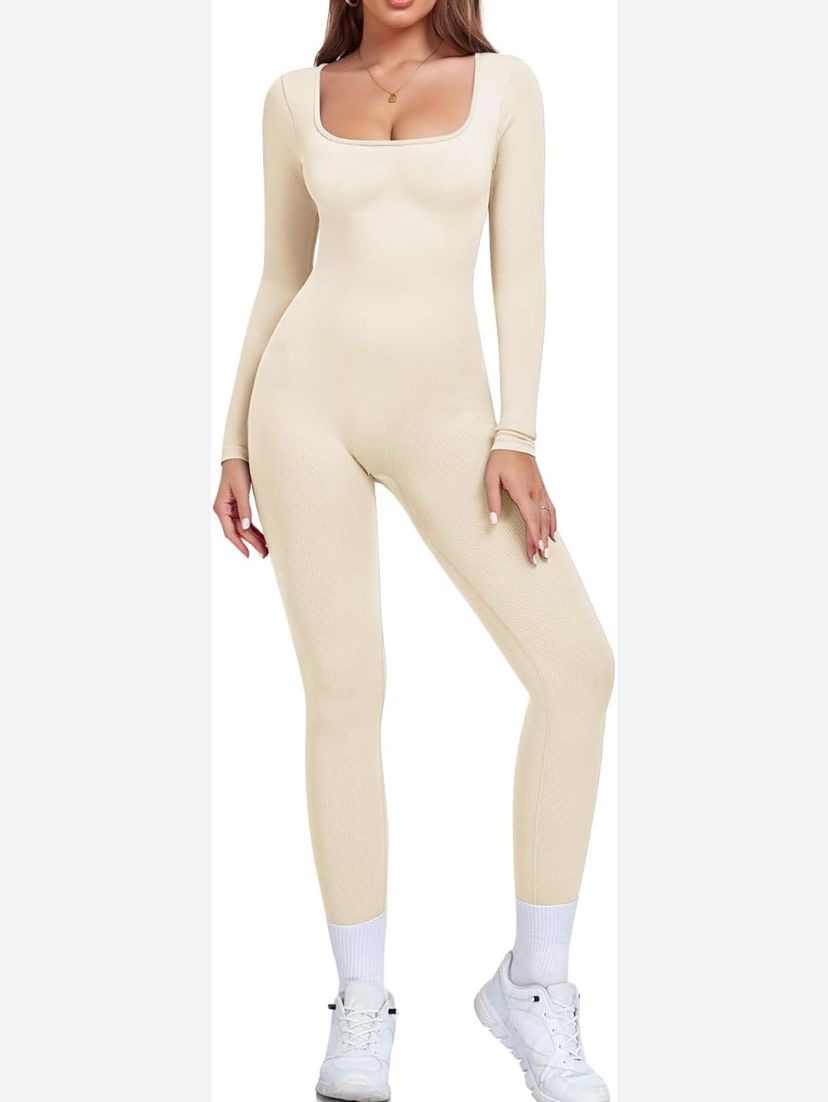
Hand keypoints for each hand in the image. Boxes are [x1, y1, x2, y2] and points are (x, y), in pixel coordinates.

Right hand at [213, 459, 267, 557]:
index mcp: (221, 508)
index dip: (239, 544)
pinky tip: (260, 536)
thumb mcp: (241, 490)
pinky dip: (252, 529)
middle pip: (238, 532)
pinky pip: (244, 521)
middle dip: (250, 543)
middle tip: (264, 554)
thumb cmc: (237, 471)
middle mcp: (224, 510)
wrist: (237, 458)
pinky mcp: (236, 505)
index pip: (230, 532)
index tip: (248, 554)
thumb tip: (246, 527)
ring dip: (253, 537)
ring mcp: (230, 508)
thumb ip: (244, 508)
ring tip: (265, 548)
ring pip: (242, 528)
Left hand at [485, 450, 557, 565]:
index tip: (535, 552)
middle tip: (540, 559)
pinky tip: (553, 532)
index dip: (533, 538)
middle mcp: (535, 493)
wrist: (515, 440)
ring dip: (547, 535)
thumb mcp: (490, 478)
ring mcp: (541, 490)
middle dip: (540, 542)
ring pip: (548, 517)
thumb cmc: (500, 459)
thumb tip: (494, 522)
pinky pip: (551, 508)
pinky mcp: (542, 488)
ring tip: (547, 551)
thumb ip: (492, 500)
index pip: (530, 520)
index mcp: (522, 492)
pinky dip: (553, 522)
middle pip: (540, 522)